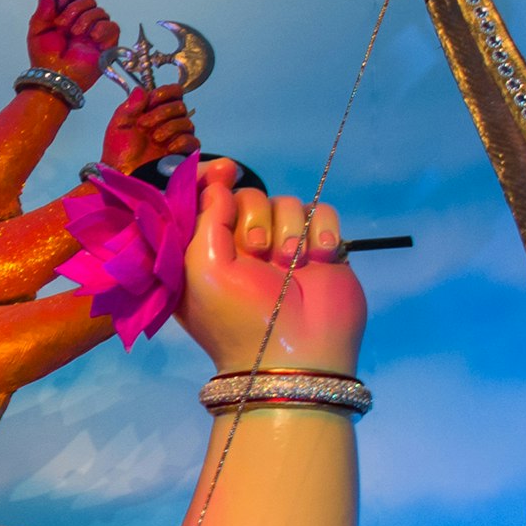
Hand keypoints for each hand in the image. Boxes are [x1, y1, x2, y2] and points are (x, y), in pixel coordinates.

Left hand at [28, 0, 119, 88]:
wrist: (54, 77)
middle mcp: (83, 21)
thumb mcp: (37, 31)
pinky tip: (92, 36)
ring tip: (75, 34)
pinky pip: (113, 27)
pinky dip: (102, 28)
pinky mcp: (106, 44)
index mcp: (68, 15)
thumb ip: (42, 11)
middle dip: (75, 9)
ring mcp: (95, 32)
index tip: (60, 4)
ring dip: (85, 19)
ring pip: (100, 11)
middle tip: (63, 25)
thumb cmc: (45, 59)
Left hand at [101, 84, 198, 174]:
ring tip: (154, 138)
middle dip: (162, 113)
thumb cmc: (119, 149)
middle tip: (144, 125)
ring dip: (169, 127)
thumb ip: (131, 105)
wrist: (121, 173)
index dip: (165, 93)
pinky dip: (182, 141)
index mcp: (155, 110)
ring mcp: (177, 136)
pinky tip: (168, 147)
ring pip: (187, 122)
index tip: (151, 102)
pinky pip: (193, 141)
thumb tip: (141, 90)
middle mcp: (169, 121)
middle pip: (180, 105)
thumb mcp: (120, 124)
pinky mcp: (182, 153)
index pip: (174, 92)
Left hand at [179, 159, 366, 374]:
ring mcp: (284, 246)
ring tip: (291, 265)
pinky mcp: (320, 248)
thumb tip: (218, 185)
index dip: (212, 180)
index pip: (206, 199)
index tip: (226, 171)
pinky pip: (322, 212)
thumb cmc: (238, 316)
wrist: (298, 354)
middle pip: (250, 195)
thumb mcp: (201, 270)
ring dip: (290, 231)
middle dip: (254, 220)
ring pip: (287, 202)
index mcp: (205, 252)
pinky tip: (322, 258)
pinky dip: (323, 231)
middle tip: (257, 255)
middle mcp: (242, 246)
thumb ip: (205, 219)